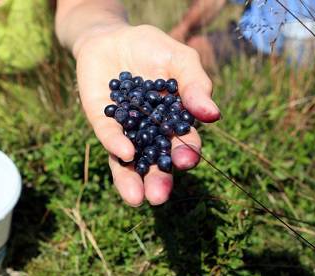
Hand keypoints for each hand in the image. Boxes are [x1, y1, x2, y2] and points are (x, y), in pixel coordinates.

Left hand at [75, 24, 219, 205]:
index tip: (186, 161)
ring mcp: (125, 129)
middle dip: (159, 179)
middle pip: (156, 160)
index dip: (186, 153)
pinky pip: (109, 135)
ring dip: (133, 179)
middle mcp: (150, 131)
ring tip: (137, 199)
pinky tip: (125, 153)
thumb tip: (213, 114)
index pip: (183, 142)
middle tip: (159, 196)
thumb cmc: (151, 48)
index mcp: (174, 121)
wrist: (112, 36)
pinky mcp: (101, 121)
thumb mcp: (179, 60)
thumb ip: (195, 85)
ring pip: (130, 159)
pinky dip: (115, 144)